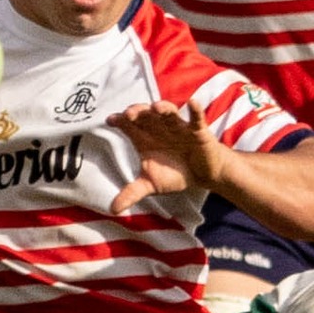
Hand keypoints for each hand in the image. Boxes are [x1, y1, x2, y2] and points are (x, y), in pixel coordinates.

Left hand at [107, 96, 229, 212]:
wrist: (203, 175)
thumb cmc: (175, 173)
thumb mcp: (151, 185)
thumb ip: (132, 193)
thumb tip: (113, 209)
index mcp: (145, 138)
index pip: (129, 126)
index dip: (120, 121)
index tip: (110, 120)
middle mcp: (160, 129)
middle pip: (146, 115)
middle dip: (138, 112)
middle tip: (129, 115)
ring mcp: (179, 128)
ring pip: (169, 113)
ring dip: (163, 108)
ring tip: (155, 108)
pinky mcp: (198, 131)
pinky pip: (196, 118)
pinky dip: (195, 110)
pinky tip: (192, 103)